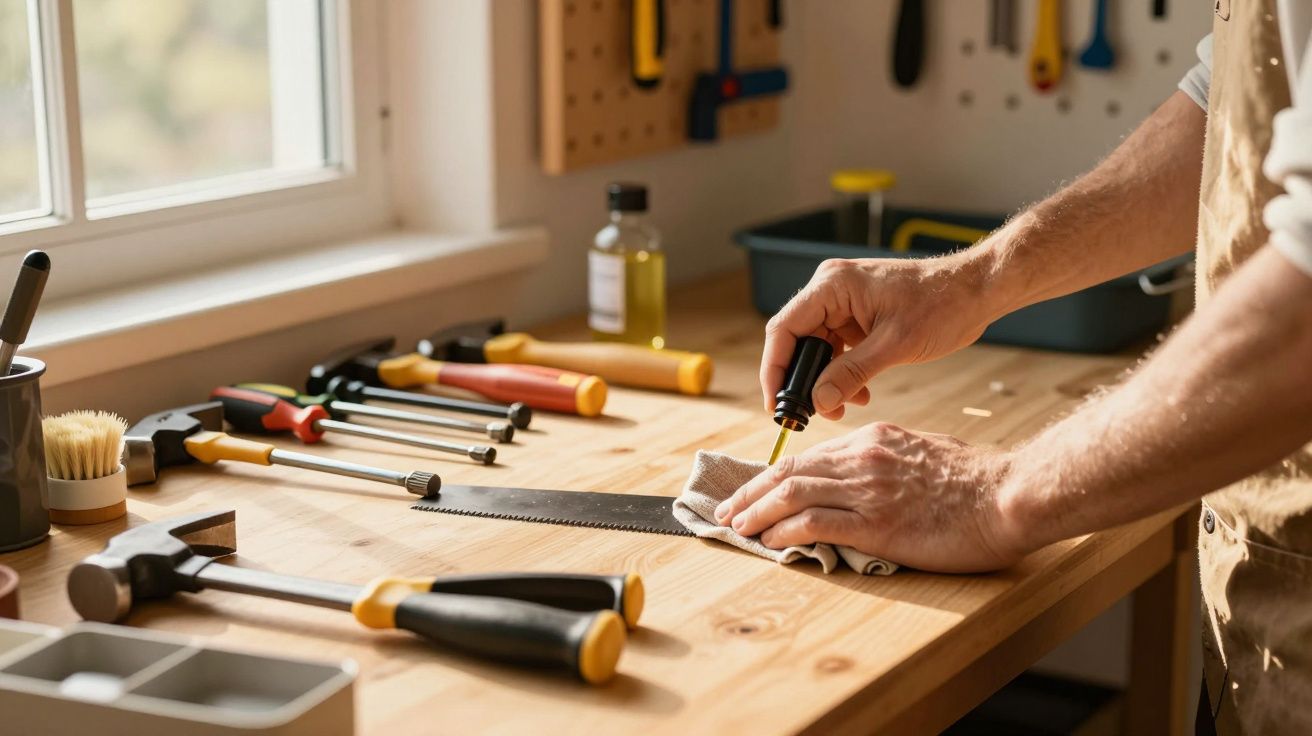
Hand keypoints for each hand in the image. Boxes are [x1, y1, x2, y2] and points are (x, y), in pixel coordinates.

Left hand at [713, 422, 1028, 572]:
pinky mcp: (876, 523)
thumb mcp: (927, 452)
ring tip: (735, 526)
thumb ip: (891, 460)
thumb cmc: (979, 481)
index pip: (810, 456)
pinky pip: (815, 523)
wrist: (1010, 495)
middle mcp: (864, 458)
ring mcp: (867, 489)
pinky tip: (767, 541)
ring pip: (793, 494)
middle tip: (727, 509)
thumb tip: (870, 475)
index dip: (776, 475)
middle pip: (791, 471)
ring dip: (756, 511)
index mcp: (875, 440)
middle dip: (752, 492)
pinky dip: (784, 531)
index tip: (756, 490)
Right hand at [761, 255, 996, 419]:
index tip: (776, 404)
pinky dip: (843, 372)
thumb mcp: (894, 345)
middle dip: (803, 381)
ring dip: (825, 381)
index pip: (784, 329)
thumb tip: (817, 402)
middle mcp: (830, 290)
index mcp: (831, 286)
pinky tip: (860, 394)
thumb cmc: (941, 305)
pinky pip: (837, 347)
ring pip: (817, 348)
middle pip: (797, 341)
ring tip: (842, 408)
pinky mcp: (858, 315)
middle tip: (811, 415)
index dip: (775, 369)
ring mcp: (844, 302)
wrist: (976, 291)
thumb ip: (851, 373)